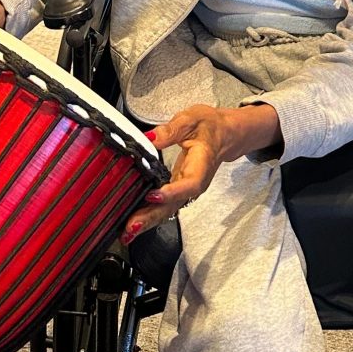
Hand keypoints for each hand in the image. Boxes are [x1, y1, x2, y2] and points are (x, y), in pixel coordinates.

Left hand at [121, 103, 280, 240]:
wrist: (224, 135)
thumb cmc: (211, 128)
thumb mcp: (192, 119)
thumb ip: (171, 129)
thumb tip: (150, 137)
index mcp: (201, 166)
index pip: (189, 184)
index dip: (172, 192)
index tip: (154, 195)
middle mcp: (193, 183)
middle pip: (174, 205)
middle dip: (152, 216)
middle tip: (132, 225)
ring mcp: (185, 189)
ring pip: (167, 209)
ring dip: (147, 221)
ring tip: (127, 232)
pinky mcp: (177, 190)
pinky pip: (163, 206)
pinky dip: (147, 215)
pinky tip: (132, 222)